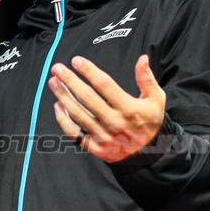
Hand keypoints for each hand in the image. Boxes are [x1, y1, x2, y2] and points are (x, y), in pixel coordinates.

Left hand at [49, 54, 165, 163]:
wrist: (148, 152)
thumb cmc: (149, 121)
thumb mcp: (155, 99)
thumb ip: (147, 79)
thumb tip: (142, 58)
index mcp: (129, 108)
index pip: (104, 85)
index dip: (89, 71)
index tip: (76, 61)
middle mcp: (115, 122)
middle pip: (87, 98)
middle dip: (70, 81)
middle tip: (57, 68)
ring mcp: (104, 136)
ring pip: (78, 114)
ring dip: (63, 97)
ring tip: (53, 82)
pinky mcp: (96, 147)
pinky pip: (75, 134)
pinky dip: (63, 121)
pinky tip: (57, 106)